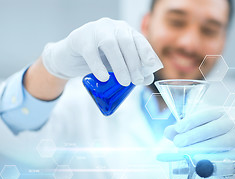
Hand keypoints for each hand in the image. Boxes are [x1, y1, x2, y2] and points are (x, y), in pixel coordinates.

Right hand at [41, 17, 162, 85]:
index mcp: (123, 30)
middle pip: (126, 42)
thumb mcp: (117, 64)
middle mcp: (111, 27)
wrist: (70, 57)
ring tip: (125, 82)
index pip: (138, 39)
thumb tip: (148, 79)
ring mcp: (94, 30)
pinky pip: (90, 52)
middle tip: (137, 80)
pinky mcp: (79, 38)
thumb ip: (132, 69)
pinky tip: (104, 78)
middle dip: (134, 62)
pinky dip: (98, 66)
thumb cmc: (98, 59)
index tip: (151, 65)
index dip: (146, 51)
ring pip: (110, 45)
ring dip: (120, 65)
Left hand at [164, 108, 234, 153]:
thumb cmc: (222, 138)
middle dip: (194, 136)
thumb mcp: (207, 130)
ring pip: (222, 143)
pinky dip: (213, 159)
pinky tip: (201, 162)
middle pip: (214, 127)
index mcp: (228, 113)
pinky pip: (229, 156)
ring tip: (186, 153)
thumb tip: (169, 132)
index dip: (192, 121)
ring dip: (201, 148)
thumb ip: (188, 130)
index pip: (208, 114)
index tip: (178, 129)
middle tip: (178, 143)